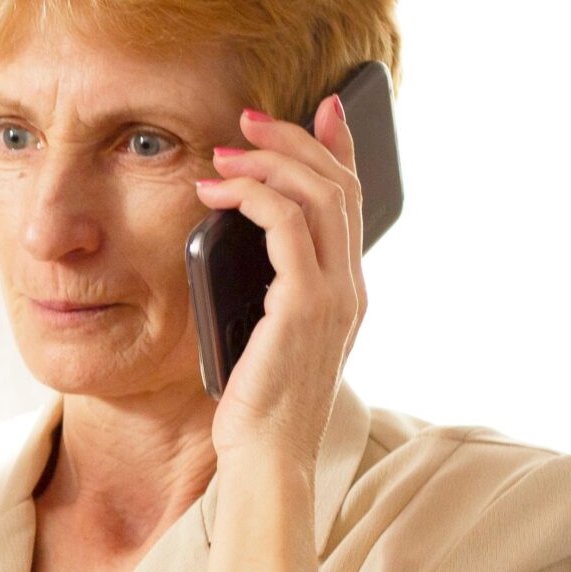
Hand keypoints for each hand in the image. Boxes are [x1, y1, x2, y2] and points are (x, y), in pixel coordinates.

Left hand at [193, 94, 365, 468]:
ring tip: (225, 151)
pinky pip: (286, 225)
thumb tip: (242, 251)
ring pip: (317, 195)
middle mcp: (351, 288)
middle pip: (338, 186)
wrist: (265, 461)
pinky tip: (218, 192)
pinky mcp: (304, 305)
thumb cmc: (256, 411)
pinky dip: (253, 197)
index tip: (318, 110)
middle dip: (294, 140)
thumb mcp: (266, 341)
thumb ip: (270, 296)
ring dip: (268, 161)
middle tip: (249, 118)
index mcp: (347, 294)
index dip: (338, 149)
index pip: (352, 203)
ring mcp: (334, 296)